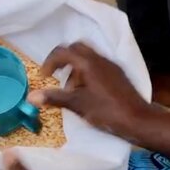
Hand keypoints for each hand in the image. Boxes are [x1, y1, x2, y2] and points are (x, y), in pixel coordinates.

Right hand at [28, 43, 151, 136]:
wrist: (138, 120)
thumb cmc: (107, 111)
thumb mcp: (77, 105)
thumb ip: (54, 98)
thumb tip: (30, 97)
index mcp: (88, 63)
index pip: (63, 51)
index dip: (50, 62)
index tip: (44, 77)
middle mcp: (100, 59)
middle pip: (76, 49)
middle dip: (63, 60)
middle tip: (57, 76)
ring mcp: (111, 66)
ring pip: (88, 57)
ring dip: (75, 68)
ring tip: (71, 89)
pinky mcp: (117, 74)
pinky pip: (97, 65)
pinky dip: (87, 73)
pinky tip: (87, 92)